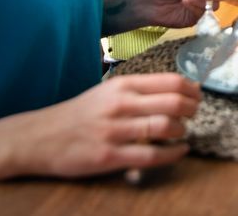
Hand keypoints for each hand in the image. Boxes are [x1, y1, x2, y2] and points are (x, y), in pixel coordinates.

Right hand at [6, 73, 200, 177]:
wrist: (39, 137)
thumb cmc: (80, 114)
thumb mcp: (108, 92)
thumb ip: (139, 91)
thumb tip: (178, 90)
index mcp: (122, 85)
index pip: (171, 81)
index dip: (192, 90)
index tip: (197, 96)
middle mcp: (120, 104)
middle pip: (173, 103)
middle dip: (192, 110)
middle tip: (194, 114)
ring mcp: (114, 131)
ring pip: (165, 128)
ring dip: (182, 131)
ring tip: (181, 133)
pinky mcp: (109, 157)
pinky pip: (151, 156)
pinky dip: (173, 154)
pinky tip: (180, 151)